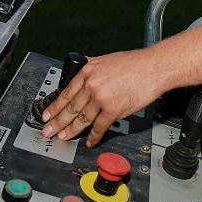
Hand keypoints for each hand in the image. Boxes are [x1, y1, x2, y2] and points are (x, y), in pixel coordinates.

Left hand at [41, 49, 167, 146]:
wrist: (153, 68)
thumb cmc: (135, 64)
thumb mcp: (106, 59)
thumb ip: (92, 67)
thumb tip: (82, 71)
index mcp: (88, 72)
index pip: (66, 93)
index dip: (54, 107)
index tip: (47, 115)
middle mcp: (92, 85)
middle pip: (70, 108)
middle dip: (57, 122)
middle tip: (48, 131)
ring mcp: (102, 98)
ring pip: (82, 119)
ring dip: (71, 130)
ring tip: (63, 137)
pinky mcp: (114, 110)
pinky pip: (99, 127)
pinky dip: (94, 136)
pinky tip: (89, 141)